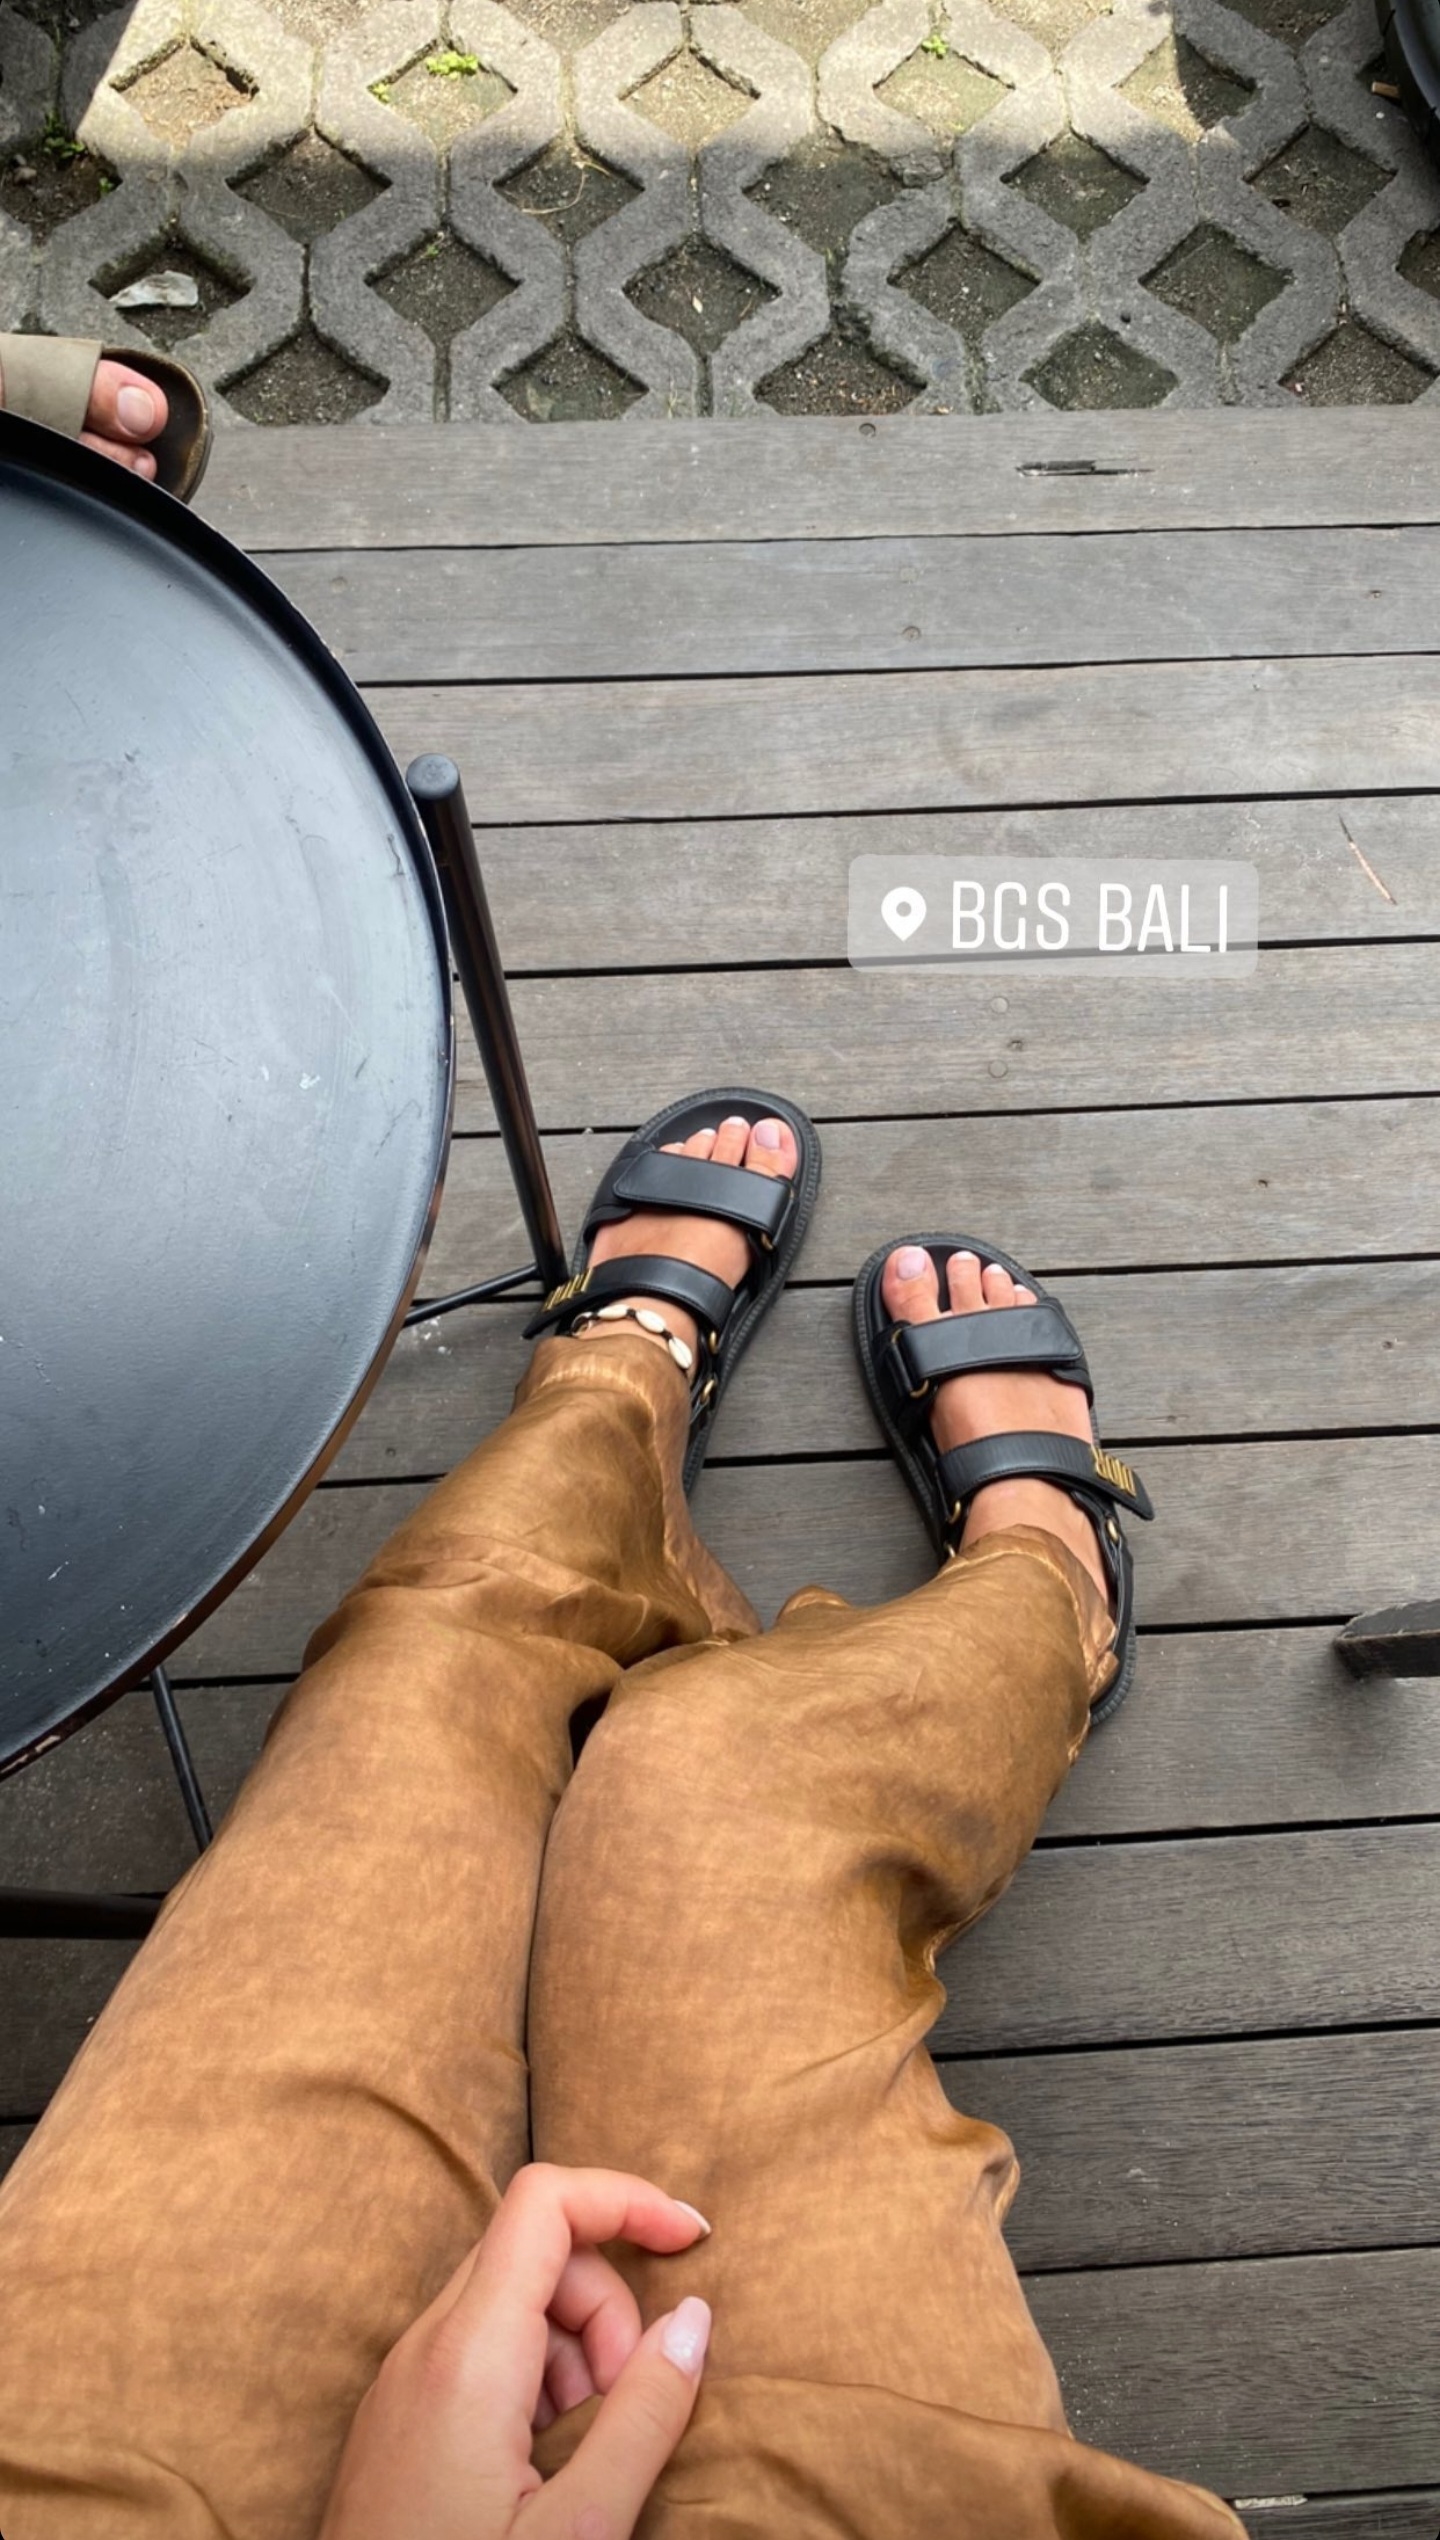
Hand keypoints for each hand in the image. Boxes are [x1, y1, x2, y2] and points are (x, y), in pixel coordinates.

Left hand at [319, 2162, 712, 2539]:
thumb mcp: (579, 2531)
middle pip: (535, 2248)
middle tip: (631, 2401)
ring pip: (509, 2300)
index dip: (627, 2197)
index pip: (545, 2201)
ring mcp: (401, 2381)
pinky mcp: (397, 2418)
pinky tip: (547, 2462)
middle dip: (608, 2301)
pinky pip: (478, 2350)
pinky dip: (535, 2378)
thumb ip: (643, 2415)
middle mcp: (422, 2348)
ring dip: (574, 2346)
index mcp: (466, 2355)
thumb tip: (695, 2318)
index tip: (696, 2239)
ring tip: (589, 2446)